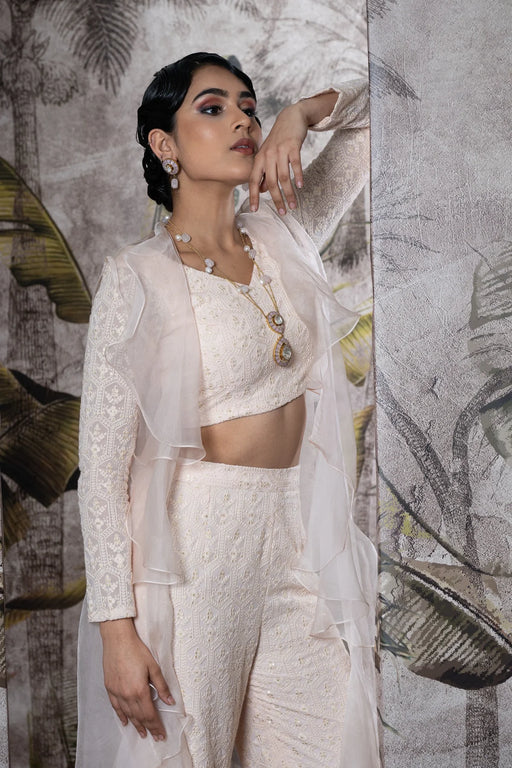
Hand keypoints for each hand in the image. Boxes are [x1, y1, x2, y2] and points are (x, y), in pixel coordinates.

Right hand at [100, 618, 174, 740]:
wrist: (117, 640)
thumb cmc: (137, 650)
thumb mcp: (153, 667)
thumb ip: (161, 686)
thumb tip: (170, 701)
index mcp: (139, 690)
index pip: (149, 714)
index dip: (156, 726)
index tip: (161, 734)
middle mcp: (127, 695)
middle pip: (139, 717)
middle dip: (148, 728)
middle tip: (155, 737)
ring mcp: (117, 692)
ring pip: (128, 714)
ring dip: (136, 725)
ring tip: (143, 733)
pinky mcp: (110, 688)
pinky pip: (116, 707)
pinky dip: (121, 716)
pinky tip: (125, 722)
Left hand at [248, 102, 307, 214]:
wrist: (291, 117)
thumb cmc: (279, 139)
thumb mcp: (269, 155)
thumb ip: (265, 172)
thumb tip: (263, 190)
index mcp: (260, 159)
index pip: (254, 180)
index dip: (253, 196)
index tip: (254, 209)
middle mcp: (268, 155)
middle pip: (271, 182)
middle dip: (277, 199)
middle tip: (282, 212)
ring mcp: (280, 150)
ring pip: (283, 177)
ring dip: (289, 193)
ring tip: (293, 205)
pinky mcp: (293, 146)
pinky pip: (295, 164)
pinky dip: (298, 176)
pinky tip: (300, 186)